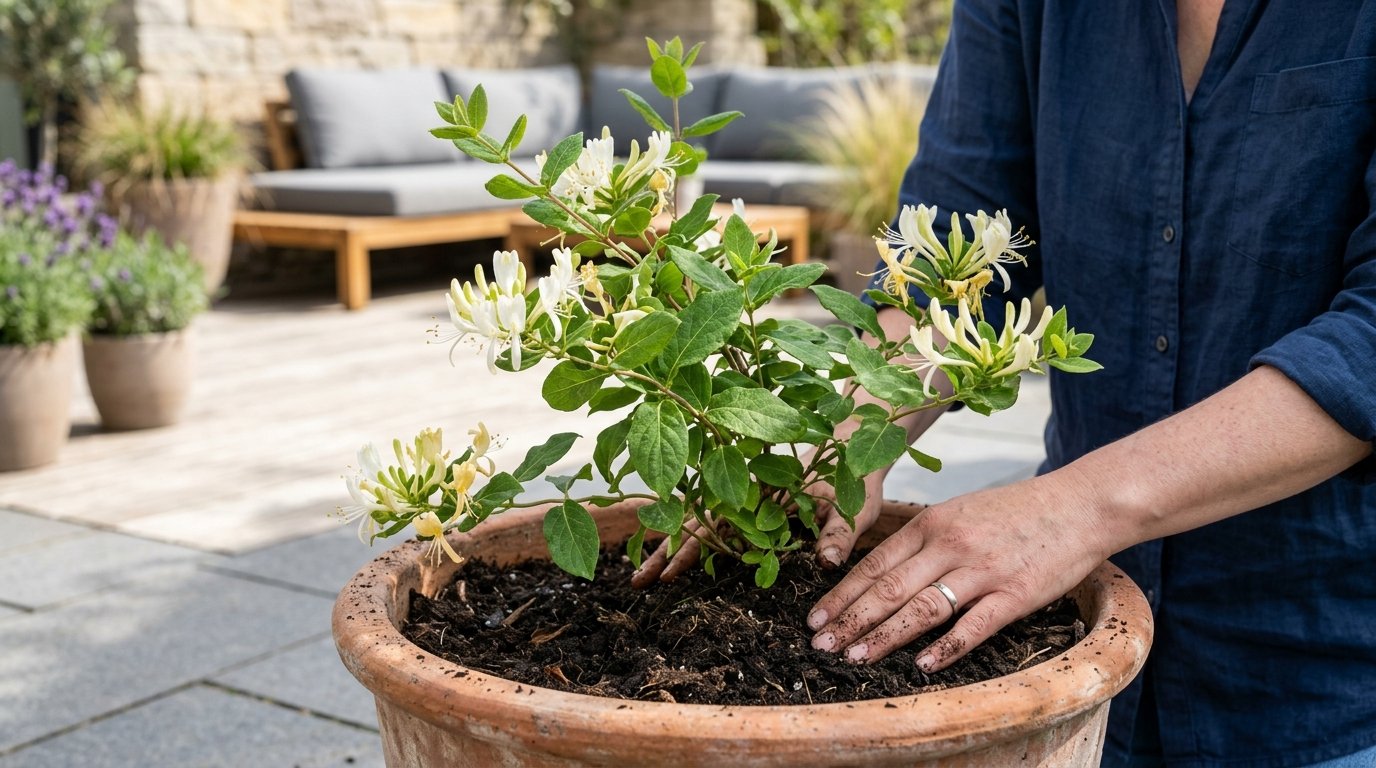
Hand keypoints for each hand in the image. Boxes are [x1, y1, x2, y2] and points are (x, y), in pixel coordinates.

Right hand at [630, 456, 888, 587]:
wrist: (849, 440)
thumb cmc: (853, 474)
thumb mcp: (853, 504)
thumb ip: (838, 532)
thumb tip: (825, 564)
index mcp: (761, 494)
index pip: (716, 526)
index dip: (689, 550)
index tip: (667, 575)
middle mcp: (744, 494)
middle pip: (693, 522)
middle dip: (664, 551)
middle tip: (636, 582)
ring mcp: (742, 497)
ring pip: (697, 520)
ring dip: (671, 545)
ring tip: (644, 575)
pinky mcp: (749, 501)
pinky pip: (712, 519)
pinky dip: (689, 535)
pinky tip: (674, 554)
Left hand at [806, 472, 1111, 671]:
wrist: (1079, 505)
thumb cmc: (1016, 511)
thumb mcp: (960, 510)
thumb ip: (924, 538)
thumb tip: (883, 570)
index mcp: (932, 523)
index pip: (874, 563)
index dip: (842, 593)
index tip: (815, 617)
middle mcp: (950, 545)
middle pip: (888, 588)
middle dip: (849, 619)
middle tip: (820, 644)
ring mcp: (982, 570)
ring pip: (922, 608)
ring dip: (884, 636)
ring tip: (855, 657)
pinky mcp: (1015, 594)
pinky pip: (974, 625)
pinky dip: (946, 648)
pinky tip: (923, 665)